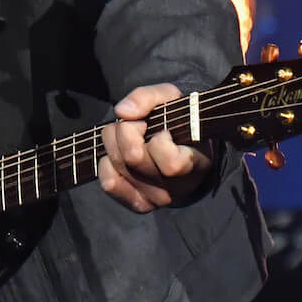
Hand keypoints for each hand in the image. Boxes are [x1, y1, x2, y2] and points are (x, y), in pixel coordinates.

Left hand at [98, 83, 211, 211]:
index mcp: (195, 163)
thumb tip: (123, 113)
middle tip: (136, 123)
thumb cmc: (176, 118)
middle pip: (134, 158)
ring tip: (127, 134)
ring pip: (119, 166)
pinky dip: (106, 165)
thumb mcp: (169, 98)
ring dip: (113, 142)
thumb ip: (147, 98)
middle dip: (126, 130)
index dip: (159, 140)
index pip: (171, 164)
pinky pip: (111, 185)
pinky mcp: (140, 202)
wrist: (181, 142)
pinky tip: (116, 154)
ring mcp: (158, 197)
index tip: (162, 128)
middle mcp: (178, 186)